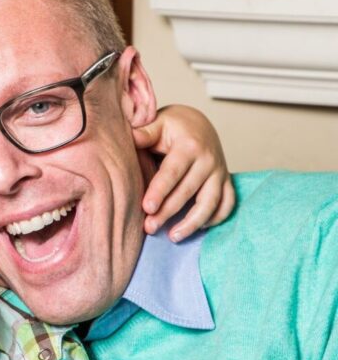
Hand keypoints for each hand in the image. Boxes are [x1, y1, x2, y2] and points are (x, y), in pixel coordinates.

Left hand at [133, 104, 234, 240]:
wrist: (198, 124)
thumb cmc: (172, 126)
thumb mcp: (158, 123)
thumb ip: (145, 132)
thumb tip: (132, 136)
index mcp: (189, 146)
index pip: (172, 172)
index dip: (159, 191)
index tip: (146, 208)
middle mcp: (208, 160)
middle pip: (188, 192)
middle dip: (168, 212)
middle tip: (149, 228)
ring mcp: (220, 172)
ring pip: (211, 202)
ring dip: (193, 223)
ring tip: (173, 237)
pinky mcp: (226, 180)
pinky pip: (227, 203)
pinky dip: (216, 218)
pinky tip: (198, 228)